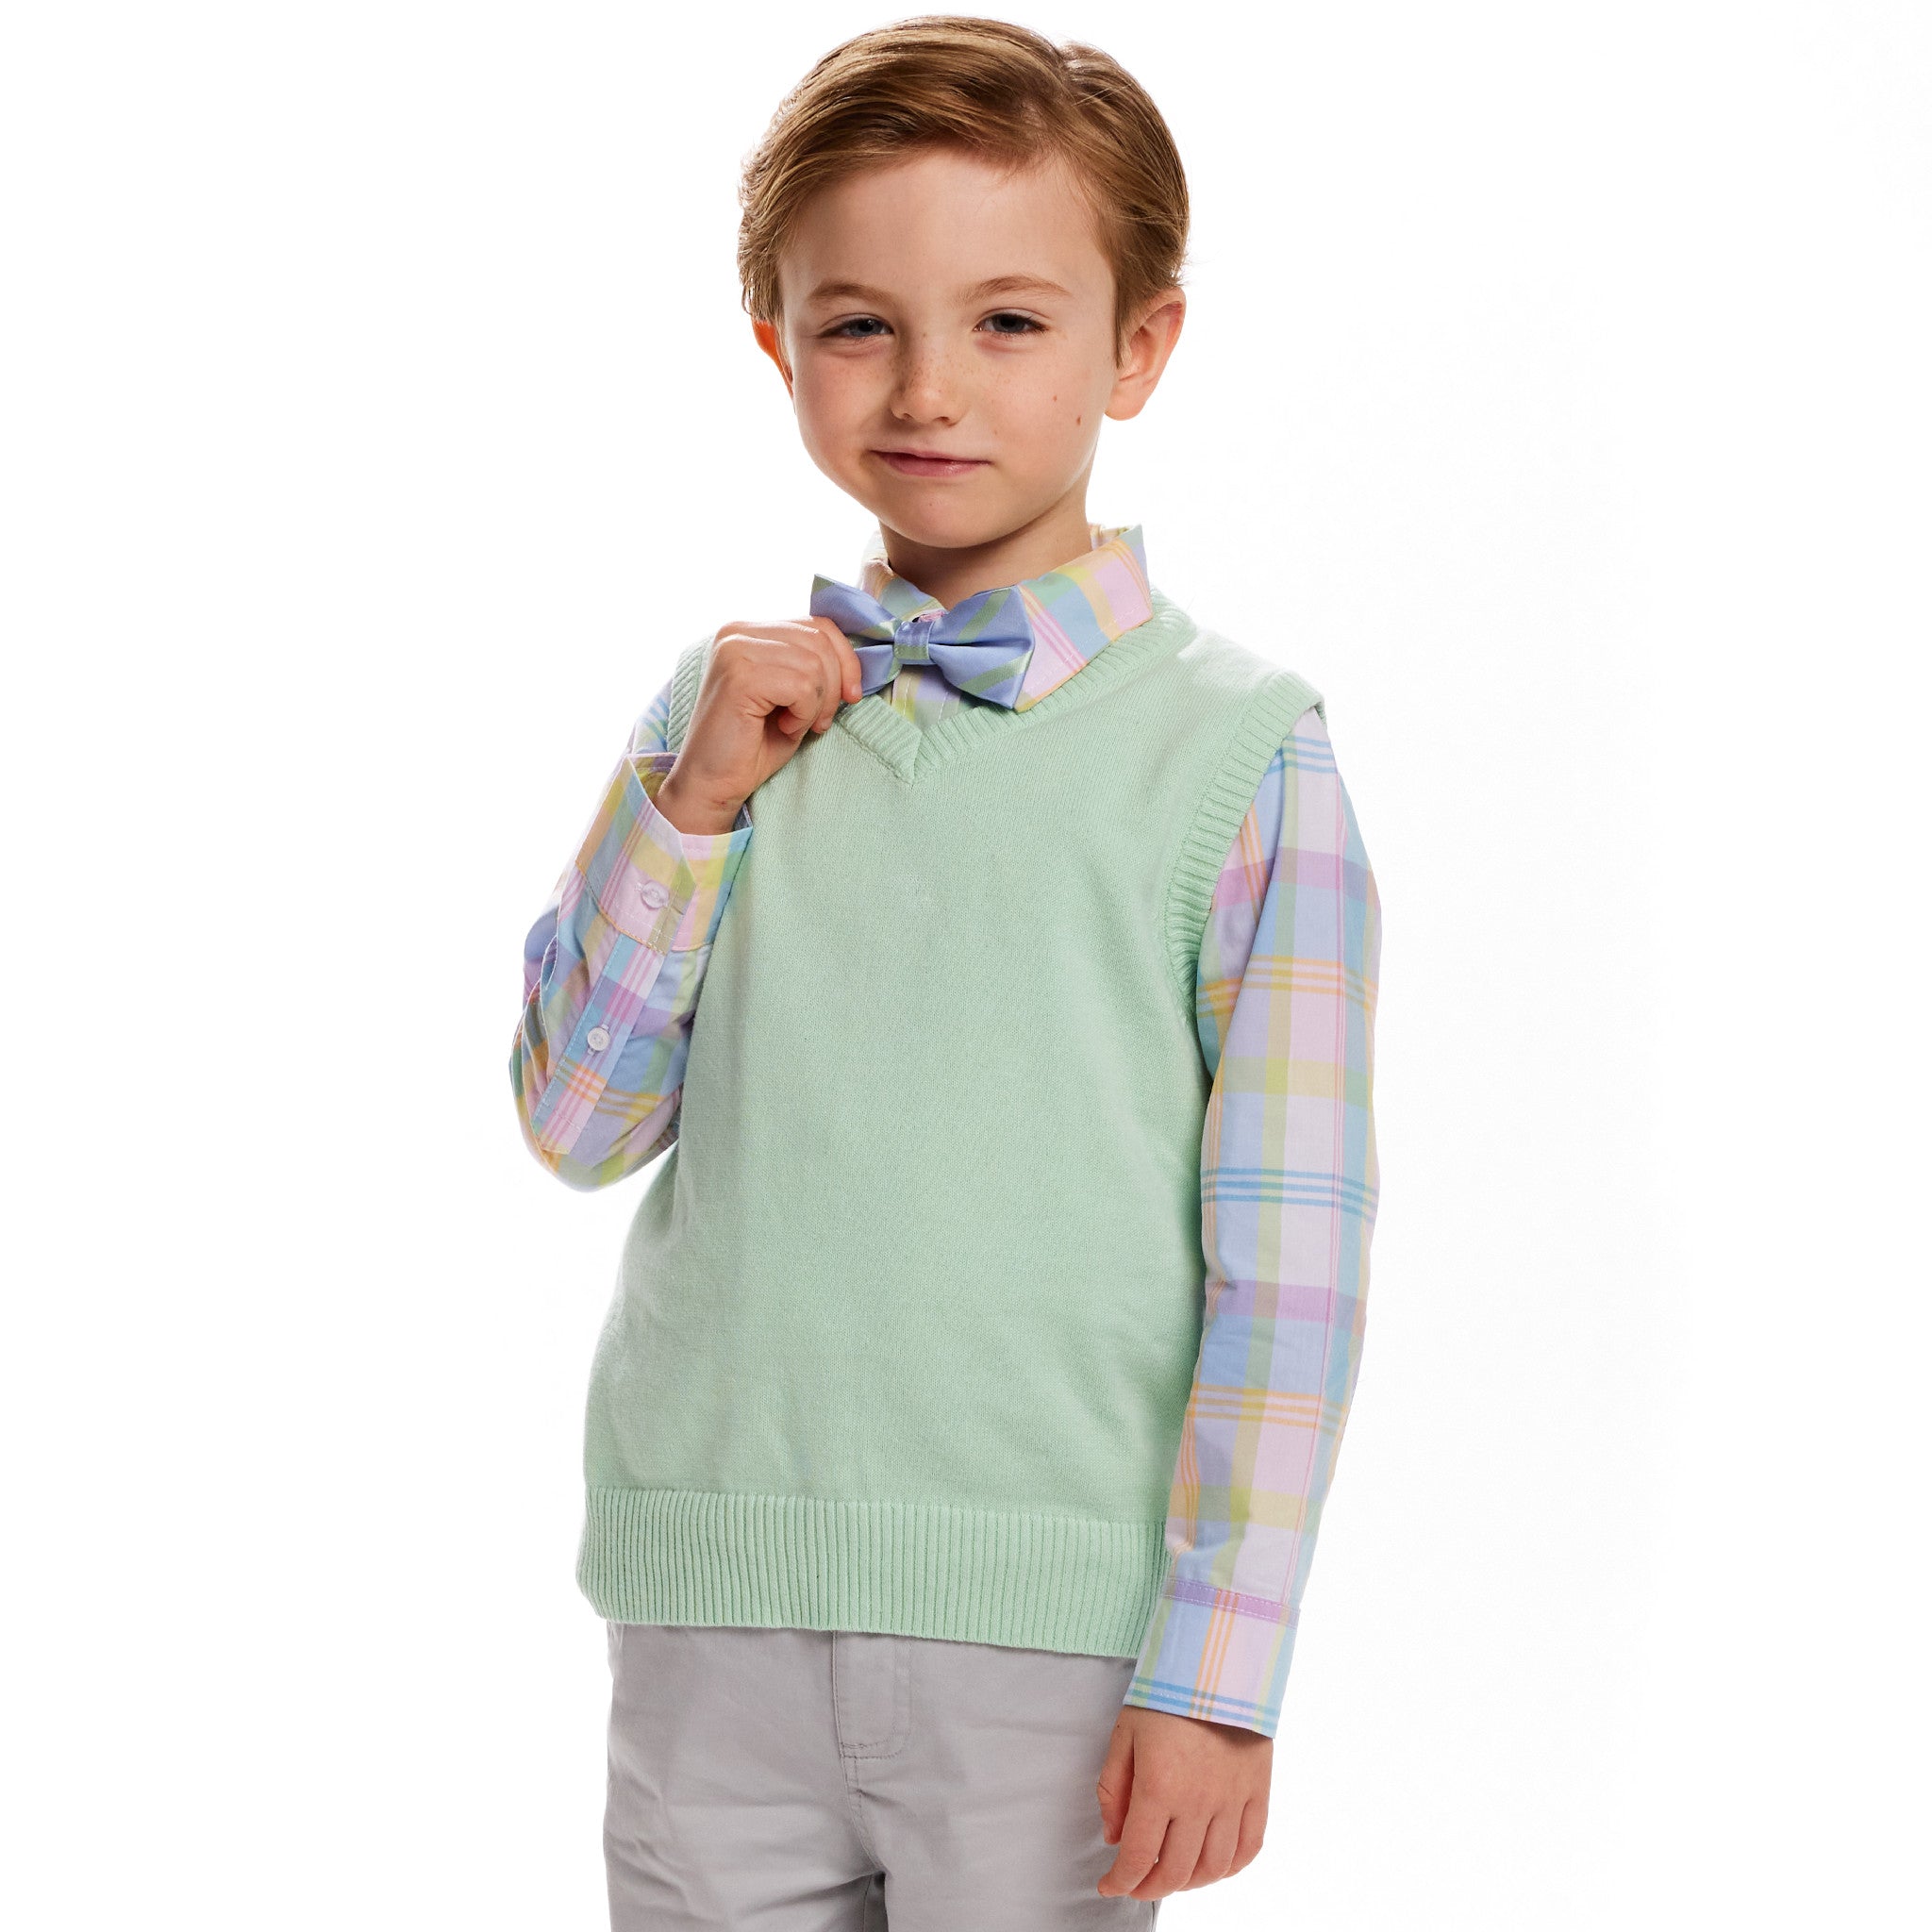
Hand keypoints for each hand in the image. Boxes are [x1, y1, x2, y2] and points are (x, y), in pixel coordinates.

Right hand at [655, 617, 863, 834]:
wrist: (712, 783)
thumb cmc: (752, 746)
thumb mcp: (793, 697)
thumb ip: (813, 667)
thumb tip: (855, 662)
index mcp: (748, 631)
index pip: (818, 624)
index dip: (845, 660)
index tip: (851, 696)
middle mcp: (737, 632)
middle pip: (820, 640)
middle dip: (833, 687)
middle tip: (817, 722)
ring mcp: (735, 649)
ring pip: (814, 663)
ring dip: (816, 704)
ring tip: (793, 726)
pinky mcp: (739, 675)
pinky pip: (801, 685)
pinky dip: (803, 714)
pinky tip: (783, 728)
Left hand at [1095, 1706, 1271, 1899]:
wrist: (1217, 1662)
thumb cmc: (1165, 1694)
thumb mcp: (1125, 1733)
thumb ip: (1114, 1788)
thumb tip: (1113, 1838)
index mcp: (1159, 1786)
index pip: (1138, 1856)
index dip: (1120, 1881)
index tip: (1109, 1884)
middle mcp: (1198, 1801)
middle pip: (1175, 1872)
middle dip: (1149, 1888)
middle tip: (1136, 1884)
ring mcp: (1232, 1799)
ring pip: (1213, 1869)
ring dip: (1188, 1883)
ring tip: (1171, 1876)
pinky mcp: (1258, 1791)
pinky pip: (1249, 1847)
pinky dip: (1229, 1868)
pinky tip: (1212, 1865)